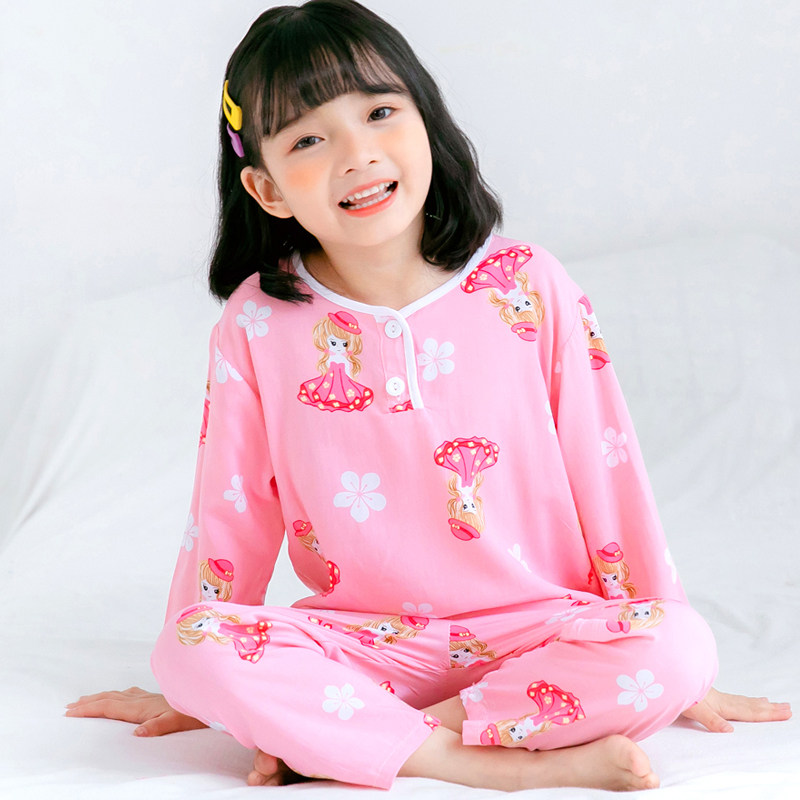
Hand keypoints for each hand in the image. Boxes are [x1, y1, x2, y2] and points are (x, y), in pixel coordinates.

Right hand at [65, 686, 206, 736]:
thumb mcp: (176, 722)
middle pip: (109, 698)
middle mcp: (142, 699)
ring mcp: (147, 697)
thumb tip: (137, 732)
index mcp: (142, 707)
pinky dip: (115, 695)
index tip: (70, 711)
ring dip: (99, 697)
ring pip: (117, 694)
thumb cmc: (192, 712)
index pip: (109, 707)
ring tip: (85, 699)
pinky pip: (128, 694)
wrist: (207, 697)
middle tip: (69, 706)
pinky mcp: (154, 697)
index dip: (89, 709)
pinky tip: (119, 695)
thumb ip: (157, 727)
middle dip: (88, 702)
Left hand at [681, 686, 791, 732]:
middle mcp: (723, 701)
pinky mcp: (710, 695)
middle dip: (769, 708)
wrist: (668, 676)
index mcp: (723, 706)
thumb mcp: (695, 709)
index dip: (768, 714)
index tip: (785, 713)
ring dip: (758, 703)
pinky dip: (744, 700)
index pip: (750, 712)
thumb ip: (712, 720)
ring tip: (770, 703)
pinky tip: (744, 700)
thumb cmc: (679, 694)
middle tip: (788, 708)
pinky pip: (734, 698)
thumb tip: (729, 731)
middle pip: (751, 705)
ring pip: (743, 701)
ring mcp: (717, 697)